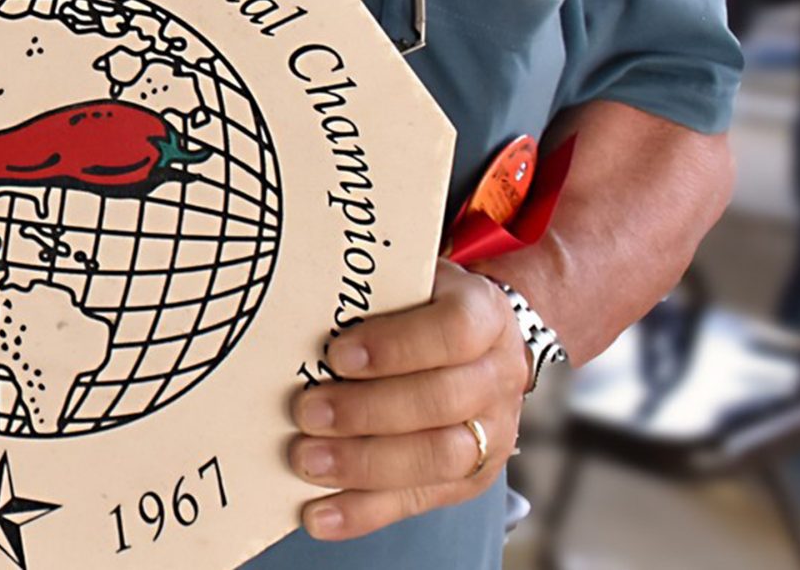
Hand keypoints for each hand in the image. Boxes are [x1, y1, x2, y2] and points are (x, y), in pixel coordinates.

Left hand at [289, 262, 526, 540]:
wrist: (480, 347)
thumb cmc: (426, 311)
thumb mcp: (411, 285)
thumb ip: (373, 300)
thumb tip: (301, 319)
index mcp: (486, 317)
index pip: (453, 331)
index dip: (396, 345)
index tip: (338, 353)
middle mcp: (499, 378)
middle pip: (443, 402)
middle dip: (367, 411)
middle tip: (307, 412)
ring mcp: (492, 434)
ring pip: (438, 458)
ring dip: (364, 464)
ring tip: (308, 460)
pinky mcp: (470, 481)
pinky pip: (418, 502)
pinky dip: (363, 512)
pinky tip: (319, 514)